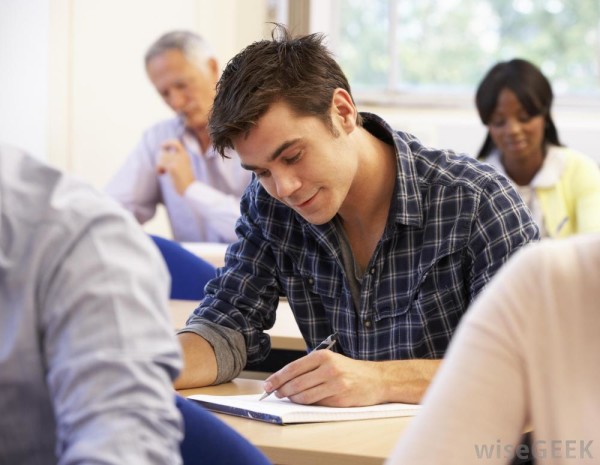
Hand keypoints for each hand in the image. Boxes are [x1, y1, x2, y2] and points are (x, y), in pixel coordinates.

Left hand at [156, 139, 195, 195]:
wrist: (190, 189)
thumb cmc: (186, 181)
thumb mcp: (184, 167)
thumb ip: (177, 160)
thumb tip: (163, 154)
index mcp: (185, 155)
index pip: (175, 142)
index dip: (167, 143)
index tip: (162, 146)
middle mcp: (181, 156)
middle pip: (163, 152)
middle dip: (160, 159)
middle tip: (162, 167)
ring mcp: (177, 161)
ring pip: (160, 158)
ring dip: (159, 165)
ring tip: (163, 172)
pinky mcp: (172, 167)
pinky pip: (159, 164)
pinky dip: (158, 170)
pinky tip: (162, 174)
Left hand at [263, 350, 383, 406]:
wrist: (376, 379)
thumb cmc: (349, 370)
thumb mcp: (330, 360)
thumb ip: (309, 368)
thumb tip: (284, 380)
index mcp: (323, 356)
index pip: (293, 368)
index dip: (277, 378)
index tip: (267, 385)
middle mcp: (328, 368)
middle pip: (296, 383)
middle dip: (282, 390)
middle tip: (276, 394)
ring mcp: (334, 384)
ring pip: (304, 396)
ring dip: (293, 399)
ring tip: (289, 398)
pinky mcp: (339, 398)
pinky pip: (316, 403)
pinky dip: (307, 404)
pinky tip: (305, 401)